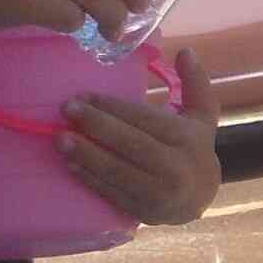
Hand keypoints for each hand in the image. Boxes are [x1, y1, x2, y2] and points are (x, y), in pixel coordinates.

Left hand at [62, 43, 222, 225]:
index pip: (145, 119)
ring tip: (60, 139)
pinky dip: (90, 179)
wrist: (199, 199)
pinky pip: (113, 193)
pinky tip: (70, 165)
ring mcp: (160, 193)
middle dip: (95, 125)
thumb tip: (186, 51)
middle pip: (130, 144)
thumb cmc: (192, 148)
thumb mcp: (202, 115)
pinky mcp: (144, 211)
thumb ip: (196, 82)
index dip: (113, 107)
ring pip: (118, 170)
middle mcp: (176, 167)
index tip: (86, 95)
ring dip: (86, 154)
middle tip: (67, 109)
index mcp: (188, 139)